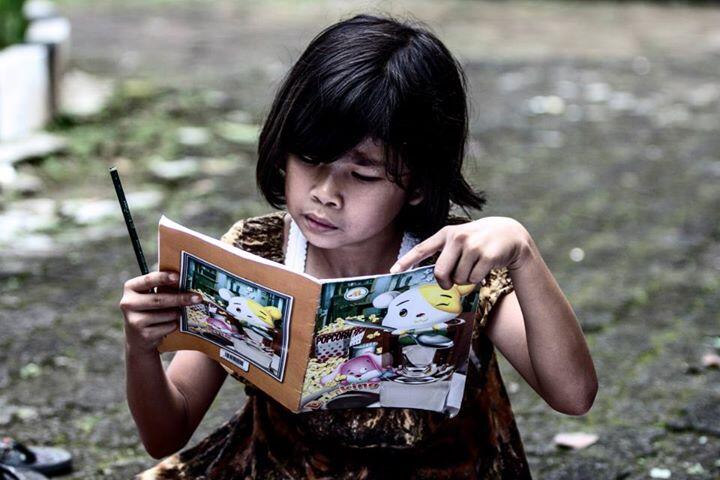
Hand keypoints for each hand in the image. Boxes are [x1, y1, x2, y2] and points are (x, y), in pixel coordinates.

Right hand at [119, 271, 201, 354]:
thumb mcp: (149, 296)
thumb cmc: (149, 310)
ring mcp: (134, 321)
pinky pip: (168, 326)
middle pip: (159, 299)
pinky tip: (171, 324)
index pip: (148, 280)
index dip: (163, 278)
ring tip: (179, 312)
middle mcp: (127, 303)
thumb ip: (162, 288)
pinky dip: (174, 324)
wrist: (138, 338)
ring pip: (166, 314)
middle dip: (181, 298)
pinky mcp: (143, 335)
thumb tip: (187, 281)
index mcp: (130, 288)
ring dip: (177, 313)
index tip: (178, 277)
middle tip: (197, 297)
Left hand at [390, 217, 531, 288]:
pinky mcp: (487, 256)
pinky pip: (473, 279)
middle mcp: (457, 237)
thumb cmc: (480, 241)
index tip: (393, 272)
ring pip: (458, 279)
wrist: (510, 234)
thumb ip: (446, 253)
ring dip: (464, 280)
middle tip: (450, 283)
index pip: (422, 248)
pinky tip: (483, 268)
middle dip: (444, 283)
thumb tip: (437, 279)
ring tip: (473, 267)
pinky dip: (477, 280)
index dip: (406, 261)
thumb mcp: (461, 239)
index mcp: (446, 234)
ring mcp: (472, 246)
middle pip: (440, 272)